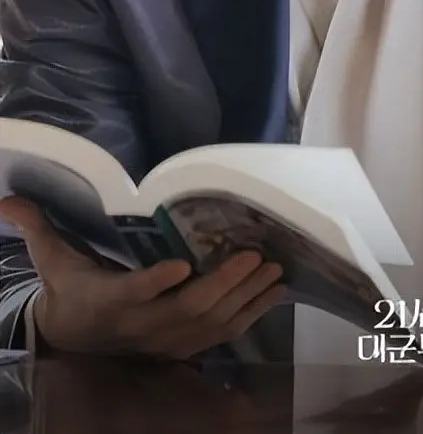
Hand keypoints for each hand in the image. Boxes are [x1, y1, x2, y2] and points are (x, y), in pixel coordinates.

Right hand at [0, 197, 285, 359]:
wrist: (75, 338)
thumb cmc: (71, 288)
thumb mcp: (51, 260)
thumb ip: (37, 227)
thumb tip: (6, 199)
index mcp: (110, 300)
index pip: (134, 294)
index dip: (155, 285)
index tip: (180, 266)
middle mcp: (143, 324)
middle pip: (188, 309)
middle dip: (223, 283)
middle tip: (252, 254)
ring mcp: (168, 338)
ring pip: (213, 321)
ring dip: (246, 296)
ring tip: (273, 268)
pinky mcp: (186, 345)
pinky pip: (224, 333)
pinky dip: (252, 312)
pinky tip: (276, 291)